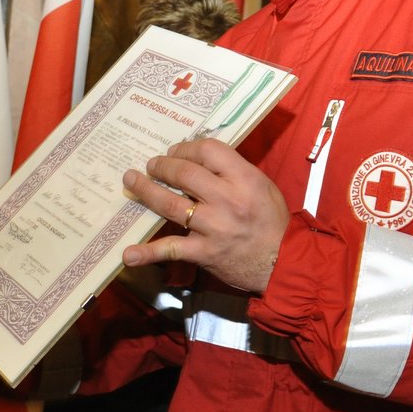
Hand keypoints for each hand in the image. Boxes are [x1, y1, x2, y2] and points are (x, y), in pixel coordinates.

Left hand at [120, 138, 288, 293]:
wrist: (283, 263)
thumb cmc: (272, 221)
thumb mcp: (261, 186)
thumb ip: (233, 172)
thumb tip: (200, 158)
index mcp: (245, 179)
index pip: (208, 151)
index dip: (186, 148)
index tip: (175, 152)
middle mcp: (227, 200)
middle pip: (184, 173)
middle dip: (162, 166)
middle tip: (152, 165)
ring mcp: (213, 227)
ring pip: (170, 204)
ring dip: (146, 191)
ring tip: (132, 181)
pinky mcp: (204, 252)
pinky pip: (171, 249)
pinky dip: (148, 253)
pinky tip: (128, 254)